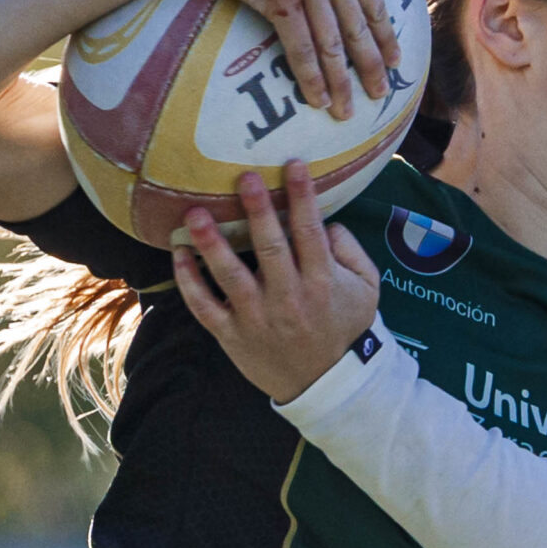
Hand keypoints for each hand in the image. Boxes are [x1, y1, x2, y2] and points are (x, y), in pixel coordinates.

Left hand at [175, 160, 381, 402]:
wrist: (327, 383)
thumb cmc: (344, 327)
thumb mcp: (367, 290)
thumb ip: (352, 252)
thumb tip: (328, 222)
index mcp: (322, 283)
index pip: (311, 232)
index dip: (302, 196)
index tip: (293, 164)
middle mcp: (288, 298)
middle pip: (271, 248)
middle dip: (257, 210)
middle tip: (244, 177)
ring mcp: (257, 318)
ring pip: (231, 277)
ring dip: (212, 244)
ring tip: (195, 214)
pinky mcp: (232, 335)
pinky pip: (204, 307)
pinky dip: (189, 282)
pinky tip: (179, 254)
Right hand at [176, 0, 405, 121]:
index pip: (375, 3)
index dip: (387, 38)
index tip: (395, 64)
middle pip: (359, 28)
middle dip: (372, 67)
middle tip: (380, 96)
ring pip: (332, 43)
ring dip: (341, 83)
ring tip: (345, 112)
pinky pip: (301, 47)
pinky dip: (311, 78)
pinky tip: (318, 100)